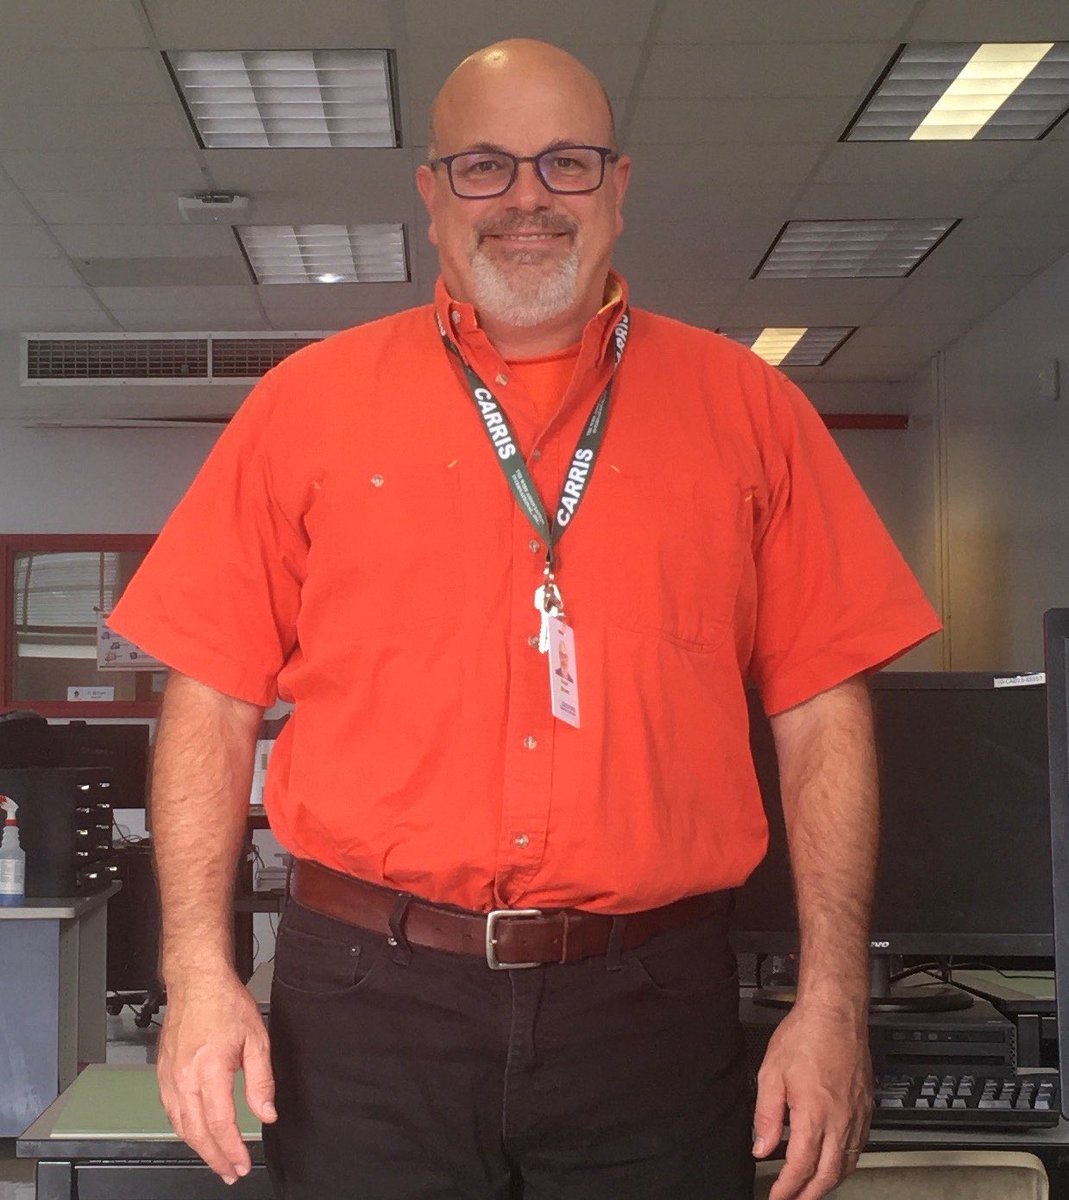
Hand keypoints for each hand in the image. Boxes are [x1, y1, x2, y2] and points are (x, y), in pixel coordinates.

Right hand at [157, 970, 276, 1184]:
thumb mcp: (256, 1039)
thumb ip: (261, 1080)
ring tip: (216, 1159)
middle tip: (230, 1172)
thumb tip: (266, 1113)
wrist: (197, 982)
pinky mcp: (162, 1073)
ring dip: (198, 1148)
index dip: (232, 1149)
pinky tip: (195, 1134)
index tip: (242, 1164)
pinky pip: (171, 1111)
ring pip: (180, 1126)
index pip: (220, 1124)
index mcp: (209, 1070)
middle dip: (215, 1157)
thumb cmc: (225, 1004)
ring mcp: (169, 1076)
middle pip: (197, 1132)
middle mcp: (184, 1077)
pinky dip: (183, 1129)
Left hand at [751, 1000, 871, 1199]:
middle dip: (808, 1196)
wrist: (836, 1015)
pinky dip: (844, 1165)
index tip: (775, 1198)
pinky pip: (857, 1149)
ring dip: (827, 1184)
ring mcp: (856, 1117)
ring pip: (846, 1166)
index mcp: (814, 1116)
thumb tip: (761, 1147)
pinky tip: (833, 1163)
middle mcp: (840, 1122)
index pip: (800, 1168)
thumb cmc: (805, 1036)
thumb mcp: (771, 1073)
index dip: (786, 1189)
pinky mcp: (866, 1109)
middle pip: (827, 1176)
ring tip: (809, 1190)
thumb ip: (766, 1115)